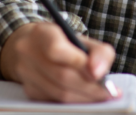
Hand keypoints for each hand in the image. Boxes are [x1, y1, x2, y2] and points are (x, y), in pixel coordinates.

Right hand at [0, 21, 119, 102]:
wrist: (31, 46)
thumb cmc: (61, 41)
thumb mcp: (80, 38)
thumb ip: (98, 51)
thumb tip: (99, 73)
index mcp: (42, 33)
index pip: (57, 50)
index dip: (79, 64)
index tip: (101, 75)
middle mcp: (28, 52)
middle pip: (61, 75)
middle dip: (89, 87)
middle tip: (109, 92)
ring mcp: (26, 73)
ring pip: (59, 93)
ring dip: (84, 98)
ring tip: (102, 96)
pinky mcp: (29, 90)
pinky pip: (55, 101)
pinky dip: (74, 102)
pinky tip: (86, 98)